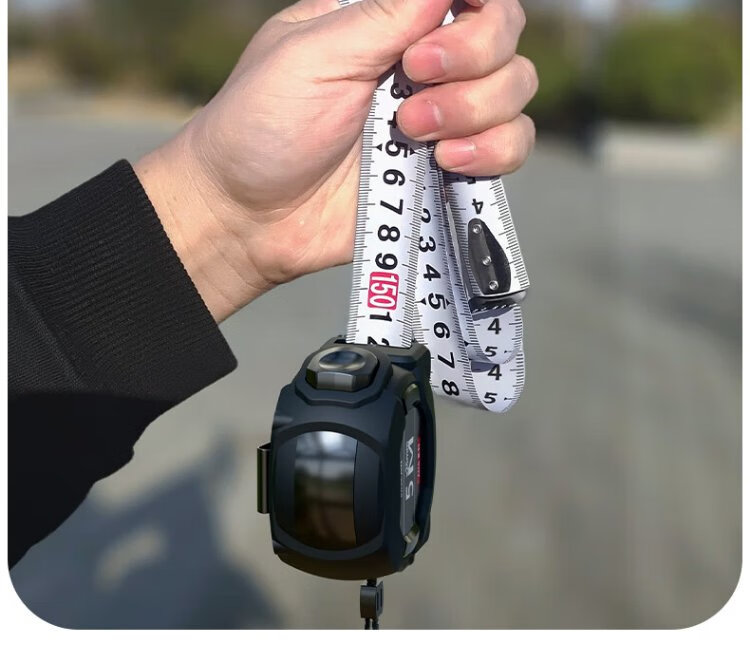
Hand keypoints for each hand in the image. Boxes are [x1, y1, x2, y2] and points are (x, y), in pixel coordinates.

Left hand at [136, 0, 536, 321]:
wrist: (250, 217)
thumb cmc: (261, 126)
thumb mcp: (312, 53)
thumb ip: (385, 12)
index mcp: (388, 20)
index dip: (476, 9)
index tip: (429, 42)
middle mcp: (423, 63)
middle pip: (506, 32)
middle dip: (473, 56)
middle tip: (413, 78)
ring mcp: (441, 118)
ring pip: (517, 89)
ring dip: (476, 107)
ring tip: (412, 131)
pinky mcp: (448, 171)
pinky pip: (511, 147)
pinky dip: (493, 151)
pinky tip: (445, 162)